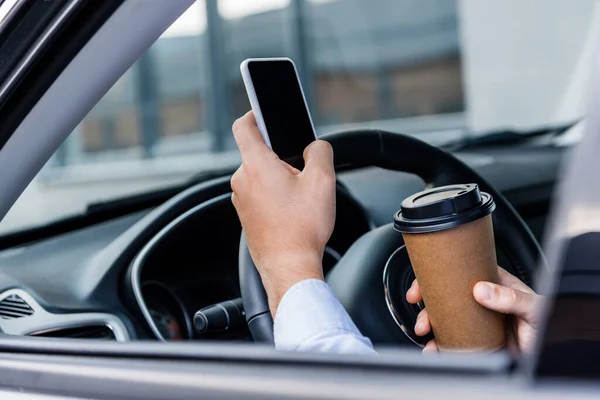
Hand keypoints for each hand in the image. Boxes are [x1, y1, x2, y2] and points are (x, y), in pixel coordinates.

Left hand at [230, 111, 335, 315]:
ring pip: (260, 176)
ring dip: (278, 179)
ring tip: (299, 197)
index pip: (244, 126)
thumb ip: (320, 152)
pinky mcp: (245, 216)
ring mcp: (240, 200)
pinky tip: (292, 211)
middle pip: (258, 153)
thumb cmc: (303, 228)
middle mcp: (242, 181)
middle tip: (303, 173)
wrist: (290, 268)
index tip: (264, 113)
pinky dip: (274, 196)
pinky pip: (259, 195)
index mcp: (256, 165)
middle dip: (281, 157)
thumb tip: (315, 148)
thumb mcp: (323, 181)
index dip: (254, 114)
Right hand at [406, 266, 540, 353]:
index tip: (424, 283)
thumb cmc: (550, 326)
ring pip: (446, 320)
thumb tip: (481, 290)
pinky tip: (435, 348)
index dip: (440, 276)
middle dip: (428, 304)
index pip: (463, 273)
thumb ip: (510, 297)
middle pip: (448, 298)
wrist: (553, 357)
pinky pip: (453, 342)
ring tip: (425, 331)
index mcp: (496, 285)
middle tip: (420, 310)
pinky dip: (440, 346)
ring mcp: (479, 323)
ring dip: (431, 325)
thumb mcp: (533, 307)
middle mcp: (484, 302)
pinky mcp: (478, 343)